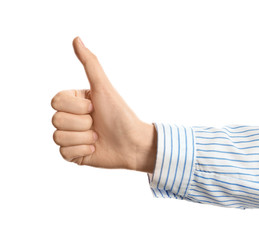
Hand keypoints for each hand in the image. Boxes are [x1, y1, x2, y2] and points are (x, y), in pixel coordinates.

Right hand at [51, 37, 156, 172]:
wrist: (132, 143)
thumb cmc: (120, 114)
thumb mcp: (103, 87)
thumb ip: (90, 64)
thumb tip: (76, 39)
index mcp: (75, 102)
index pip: (55, 102)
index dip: (76, 106)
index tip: (94, 107)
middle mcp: (71, 118)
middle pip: (56, 119)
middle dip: (81, 122)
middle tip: (97, 123)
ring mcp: (71, 137)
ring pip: (58, 137)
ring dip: (82, 137)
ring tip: (97, 136)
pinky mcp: (73, 154)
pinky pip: (63, 153)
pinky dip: (81, 150)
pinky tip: (94, 147)